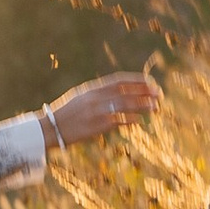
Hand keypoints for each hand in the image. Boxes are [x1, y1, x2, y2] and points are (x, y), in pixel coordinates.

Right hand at [44, 72, 160, 152]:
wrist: (50, 128)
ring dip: (142, 105)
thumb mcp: (80, 97)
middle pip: (126, 92)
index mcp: (92, 88)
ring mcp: (97, 111)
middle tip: (159, 94)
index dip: (137, 80)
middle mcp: (96, 97)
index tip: (150, 82)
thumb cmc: (66, 113)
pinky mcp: (97, 125)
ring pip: (126, 105)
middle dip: (145, 92)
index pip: (119, 80)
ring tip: (155, 107)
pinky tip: (139, 121)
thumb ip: (98, 93)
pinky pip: (119, 121)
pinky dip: (131, 120)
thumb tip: (118, 92)